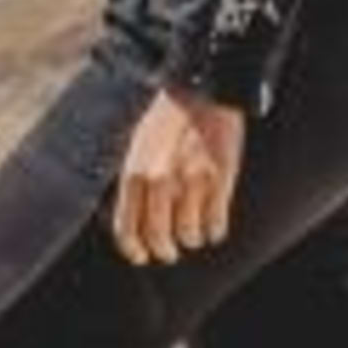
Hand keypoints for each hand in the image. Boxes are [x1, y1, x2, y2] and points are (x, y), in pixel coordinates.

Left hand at [112, 83, 245, 265]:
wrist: (203, 91)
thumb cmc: (168, 119)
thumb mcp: (138, 148)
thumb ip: (134, 183)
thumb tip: (133, 222)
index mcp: (134, 174)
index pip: (127, 231)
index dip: (134, 251)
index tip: (142, 256)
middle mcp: (159, 182)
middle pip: (159, 240)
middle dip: (165, 251)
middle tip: (171, 252)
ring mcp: (191, 183)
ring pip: (189, 236)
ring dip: (192, 239)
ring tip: (194, 233)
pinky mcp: (219, 182)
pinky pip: (216, 226)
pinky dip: (215, 232)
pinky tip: (214, 226)